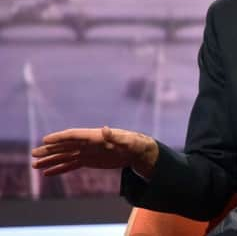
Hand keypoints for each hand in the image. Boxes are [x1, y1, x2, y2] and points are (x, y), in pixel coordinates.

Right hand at [31, 126, 158, 178]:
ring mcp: (86, 152)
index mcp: (94, 136)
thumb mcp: (127, 140)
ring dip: (50, 160)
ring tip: (35, 166)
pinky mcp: (88, 161)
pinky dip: (59, 168)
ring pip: (64, 156)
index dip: (60, 137)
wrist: (137, 151)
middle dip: (49, 150)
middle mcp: (87, 143)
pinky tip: (47, 173)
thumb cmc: (133, 143)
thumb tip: (105, 129)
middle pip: (64, 146)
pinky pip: (70, 165)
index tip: (46, 139)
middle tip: (33, 155)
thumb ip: (115, 136)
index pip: (74, 135)